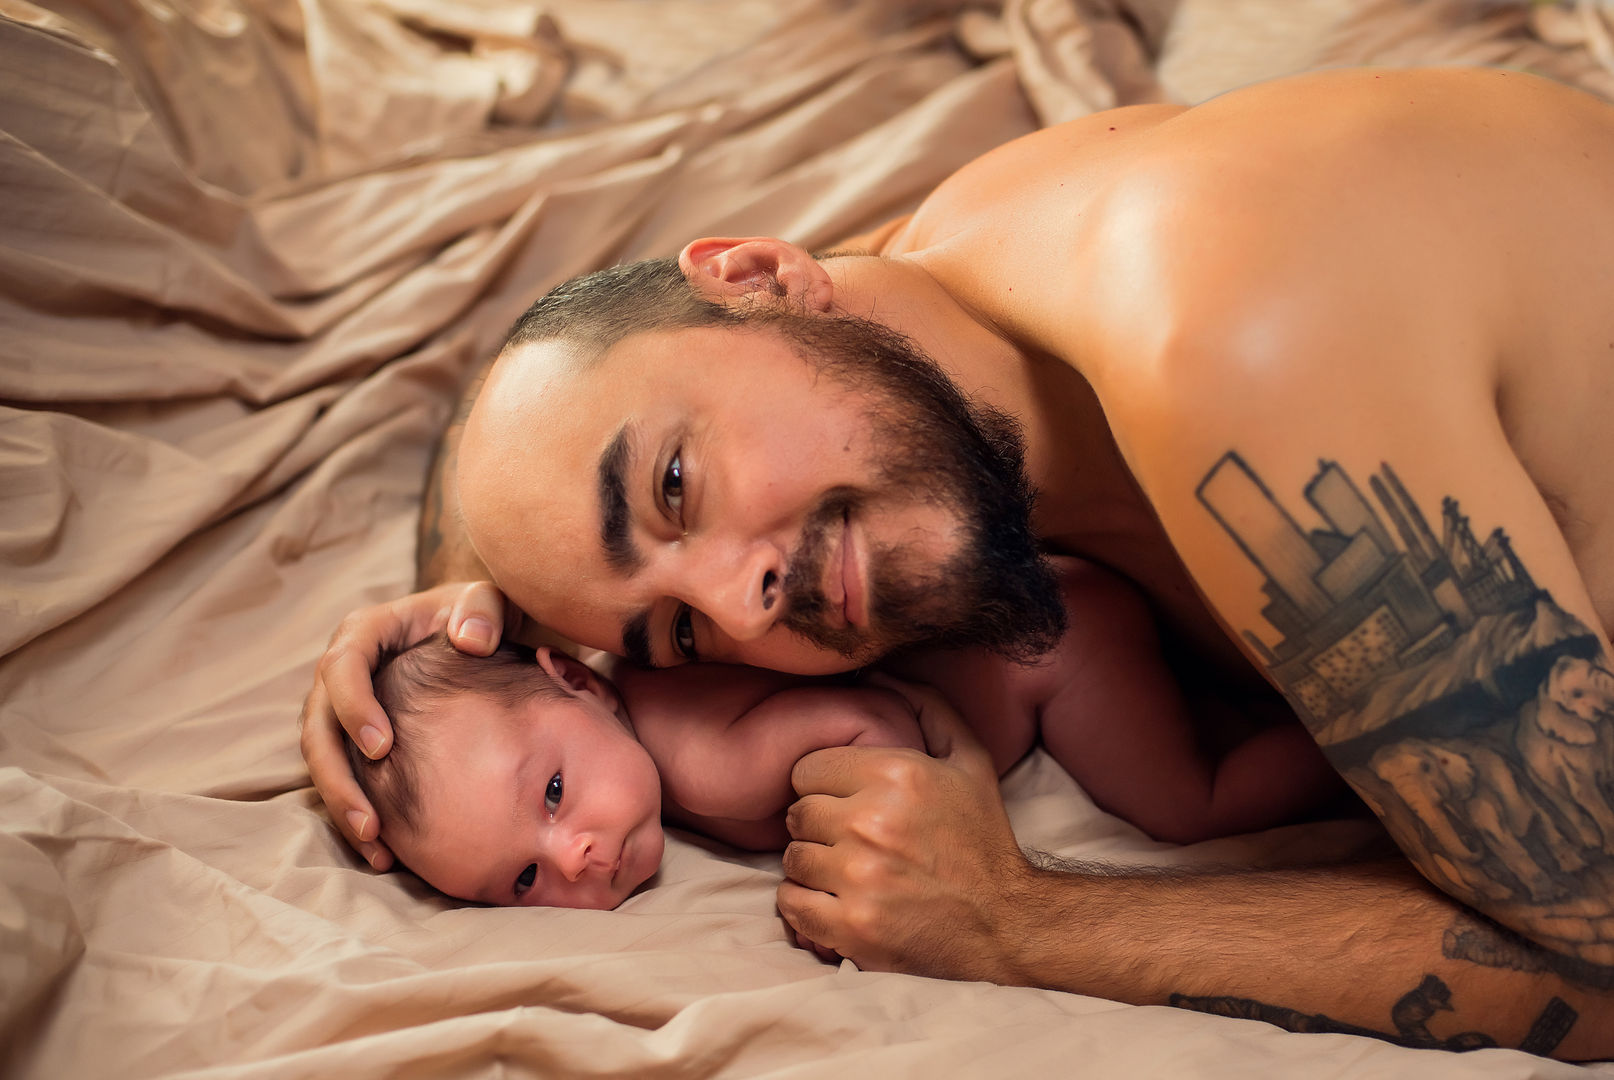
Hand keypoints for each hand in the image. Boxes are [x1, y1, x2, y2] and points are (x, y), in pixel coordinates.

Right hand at [299, 581, 514, 869]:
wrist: (482, 635)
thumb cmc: (483, 616)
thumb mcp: (490, 599)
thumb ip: (483, 607)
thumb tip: (471, 639)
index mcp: (366, 633)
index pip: (342, 665)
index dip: (353, 706)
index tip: (382, 747)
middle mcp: (343, 672)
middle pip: (318, 726)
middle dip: (338, 778)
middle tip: (371, 823)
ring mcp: (344, 709)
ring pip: (324, 761)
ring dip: (343, 807)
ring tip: (377, 848)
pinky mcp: (355, 740)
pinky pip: (345, 778)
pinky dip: (360, 814)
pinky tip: (387, 852)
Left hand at [776, 675, 1034, 980]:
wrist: (1004, 922)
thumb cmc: (981, 838)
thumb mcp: (970, 760)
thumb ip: (927, 708)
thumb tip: (878, 672)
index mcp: (896, 774)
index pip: (806, 770)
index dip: (823, 786)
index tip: (846, 803)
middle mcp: (872, 822)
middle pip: (796, 814)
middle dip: (818, 826)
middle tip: (849, 840)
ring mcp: (859, 878)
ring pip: (791, 860)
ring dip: (813, 867)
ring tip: (848, 872)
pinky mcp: (852, 927)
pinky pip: (791, 904)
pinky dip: (806, 906)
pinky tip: (838, 902)